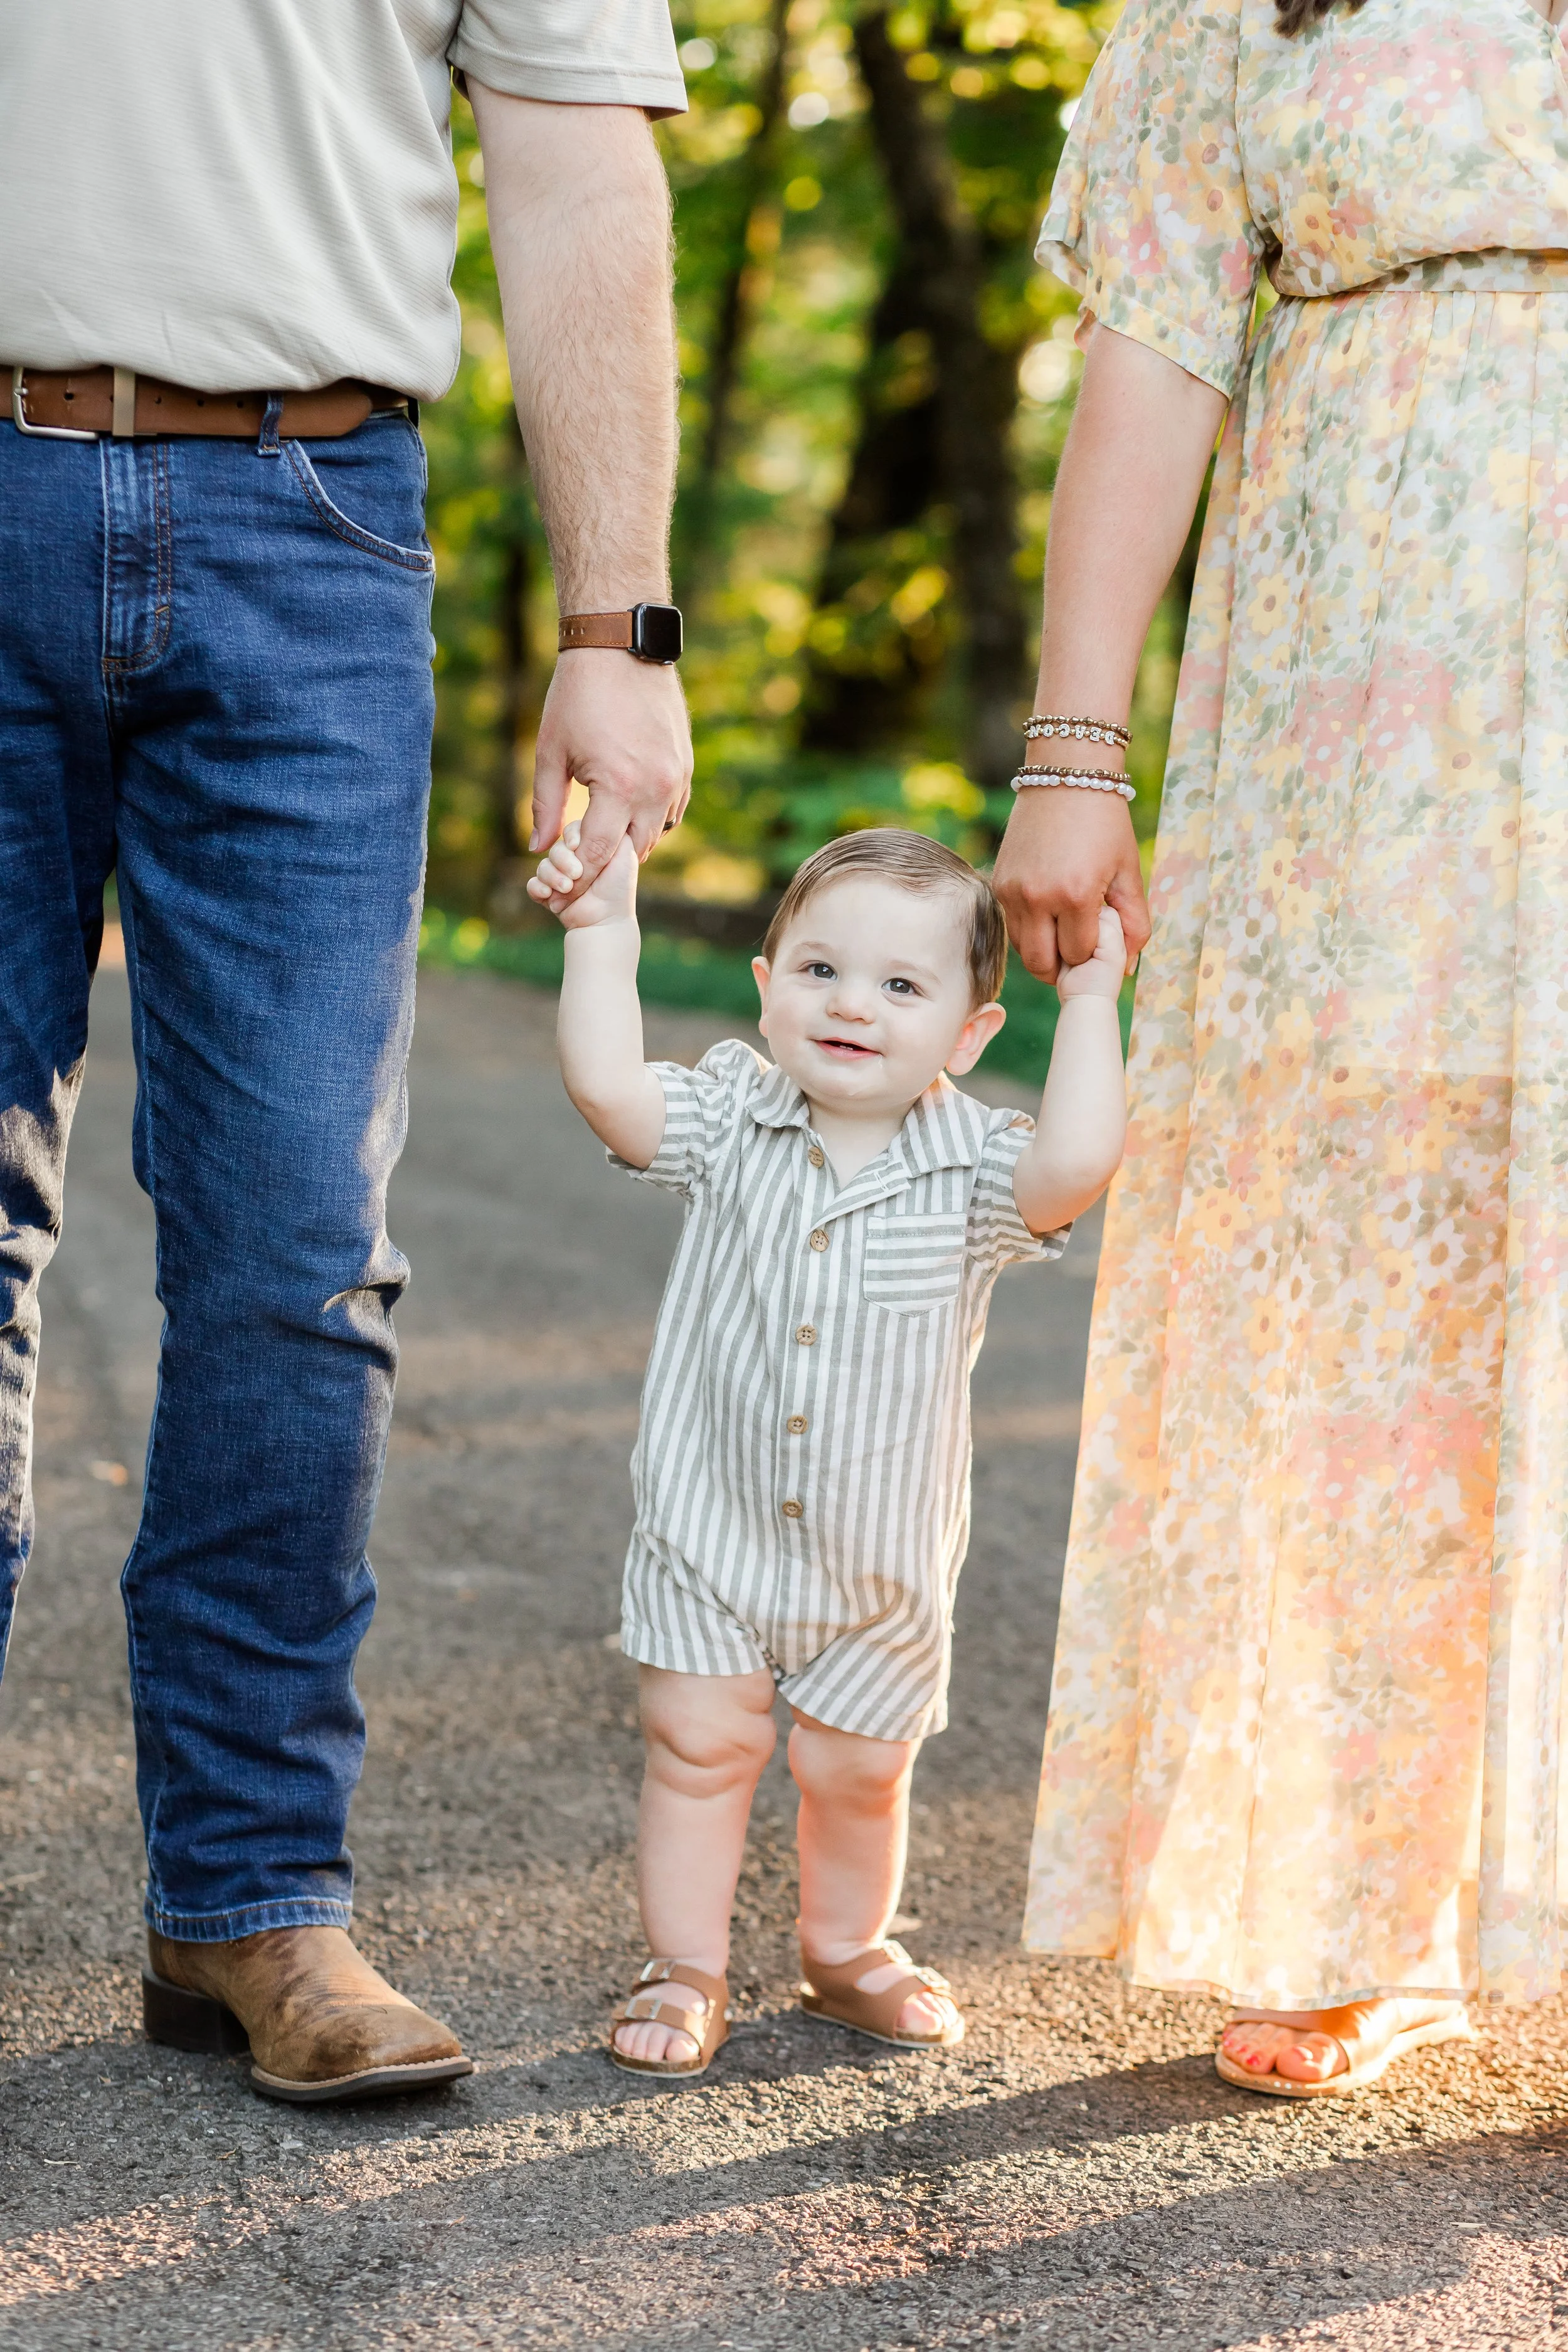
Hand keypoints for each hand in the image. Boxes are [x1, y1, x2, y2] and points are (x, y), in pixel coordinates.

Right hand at [527, 822, 637, 929]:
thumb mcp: (622, 849)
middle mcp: (574, 860)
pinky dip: (538, 888)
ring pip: (543, 865)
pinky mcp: (549, 895)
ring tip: (567, 888)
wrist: (607, 920)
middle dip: (563, 860)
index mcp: (590, 847)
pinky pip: (532, 885)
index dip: (572, 836)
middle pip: (555, 847)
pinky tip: (548, 894)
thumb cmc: (618, 885)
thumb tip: (591, 814)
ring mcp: (560, 877)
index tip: (576, 844)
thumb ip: (608, 826)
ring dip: (552, 876)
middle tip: (576, 874)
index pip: (572, 830)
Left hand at [529, 652, 691, 897]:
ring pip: (656, 834)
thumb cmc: (578, 695)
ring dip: (629, 841)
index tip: (561, 882)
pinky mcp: (685, 765)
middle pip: (632, 852)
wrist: (621, 646)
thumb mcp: (551, 751)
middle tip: (579, 862)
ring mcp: (676, 778)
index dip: (577, 873)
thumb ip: (545, 805)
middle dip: (604, 862)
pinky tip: (626, 812)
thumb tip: (537, 848)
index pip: (598, 853)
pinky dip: (650, 819)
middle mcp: (655, 788)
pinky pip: (672, 811)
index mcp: (619, 788)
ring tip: (601, 835)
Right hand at [992, 788, 1149, 983]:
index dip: (1092, 953)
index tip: (1101, 935)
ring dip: (1044, 949)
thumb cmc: (1105, 822)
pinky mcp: (998, 884)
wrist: (1065, 777)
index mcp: (1075, 895)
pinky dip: (1030, 929)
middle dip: (1063, 965)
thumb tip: (1129, 967)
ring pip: (1023, 950)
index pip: (1078, 955)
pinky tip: (1050, 910)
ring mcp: (1012, 892)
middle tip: (1079, 948)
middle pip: (1042, 964)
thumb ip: (1134, 923)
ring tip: (1066, 930)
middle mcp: (1037, 898)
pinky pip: (1012, 926)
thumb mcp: (1128, 871)